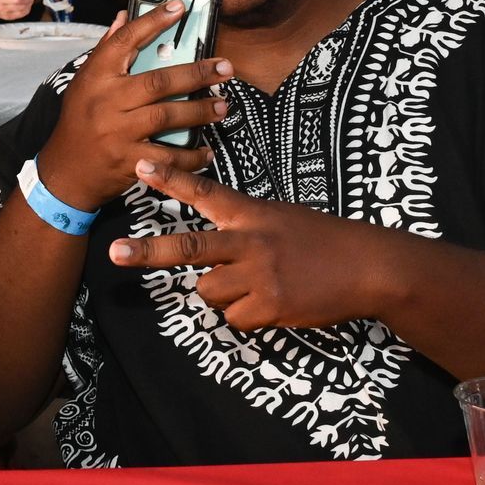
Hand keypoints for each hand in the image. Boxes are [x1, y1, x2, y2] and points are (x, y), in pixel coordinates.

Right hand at [35, 2, 229, 211]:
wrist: (65, 171)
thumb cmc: (78, 122)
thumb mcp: (84, 82)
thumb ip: (106, 50)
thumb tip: (123, 17)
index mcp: (96, 77)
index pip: (126, 40)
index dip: (153, 22)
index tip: (179, 7)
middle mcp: (107, 101)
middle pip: (158, 81)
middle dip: (197, 73)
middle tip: (225, 68)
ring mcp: (118, 132)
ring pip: (167, 116)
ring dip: (200, 111)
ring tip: (222, 105)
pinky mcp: (129, 161)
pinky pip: (168, 157)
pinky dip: (191, 156)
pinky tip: (206, 150)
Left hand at [107, 157, 393, 330]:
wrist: (368, 266)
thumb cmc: (320, 239)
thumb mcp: (279, 216)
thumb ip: (241, 225)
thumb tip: (205, 251)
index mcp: (251, 214)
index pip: (204, 192)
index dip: (171, 179)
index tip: (140, 165)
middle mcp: (250, 242)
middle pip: (189, 248)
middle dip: (148, 251)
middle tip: (115, 252)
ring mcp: (260, 276)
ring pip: (208, 291)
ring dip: (220, 293)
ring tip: (253, 284)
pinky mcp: (271, 307)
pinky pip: (234, 318)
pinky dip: (245, 315)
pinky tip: (271, 302)